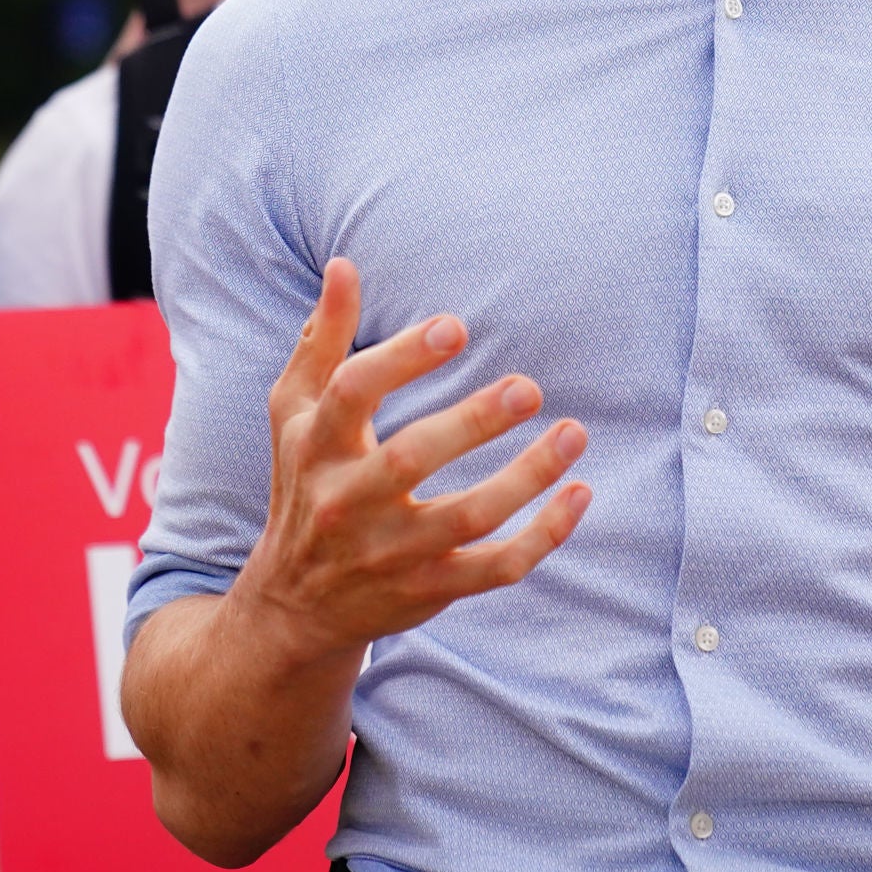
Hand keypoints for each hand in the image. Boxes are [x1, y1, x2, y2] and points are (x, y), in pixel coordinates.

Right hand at [230, 259, 590, 668]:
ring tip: (573, 432)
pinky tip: (579, 493)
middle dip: (473, 423)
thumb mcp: (295, 412)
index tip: (455, 327)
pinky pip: (497, 568)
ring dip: (526, 477)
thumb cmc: (303, 483)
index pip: (352, 395)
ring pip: (467, 518)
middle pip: (410, 460)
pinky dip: (543, 536)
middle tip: (529, 387)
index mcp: (318, 447)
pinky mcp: (430, 589)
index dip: (401, 358)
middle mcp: (349, 503)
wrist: (292, 605)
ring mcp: (392, 552)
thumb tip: (344, 265)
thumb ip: (320, 339)